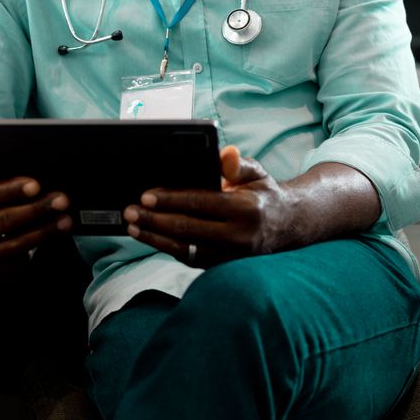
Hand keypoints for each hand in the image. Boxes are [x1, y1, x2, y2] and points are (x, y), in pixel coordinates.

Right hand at [0, 143, 72, 276]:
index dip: (9, 191)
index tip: (36, 184)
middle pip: (2, 223)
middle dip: (35, 210)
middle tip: (61, 199)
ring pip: (12, 246)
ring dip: (42, 232)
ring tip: (65, 219)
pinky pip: (14, 264)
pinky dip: (35, 249)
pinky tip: (51, 235)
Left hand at [123, 145, 293, 268]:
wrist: (288, 227)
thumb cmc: (264, 194)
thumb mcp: (257, 173)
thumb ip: (238, 164)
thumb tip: (225, 153)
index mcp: (246, 208)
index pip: (201, 203)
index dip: (171, 199)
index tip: (146, 194)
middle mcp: (239, 236)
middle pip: (188, 228)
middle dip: (155, 219)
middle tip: (130, 211)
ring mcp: (230, 255)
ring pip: (186, 248)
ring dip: (155, 238)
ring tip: (132, 226)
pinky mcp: (223, 265)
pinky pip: (190, 259)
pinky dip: (167, 248)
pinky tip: (149, 236)